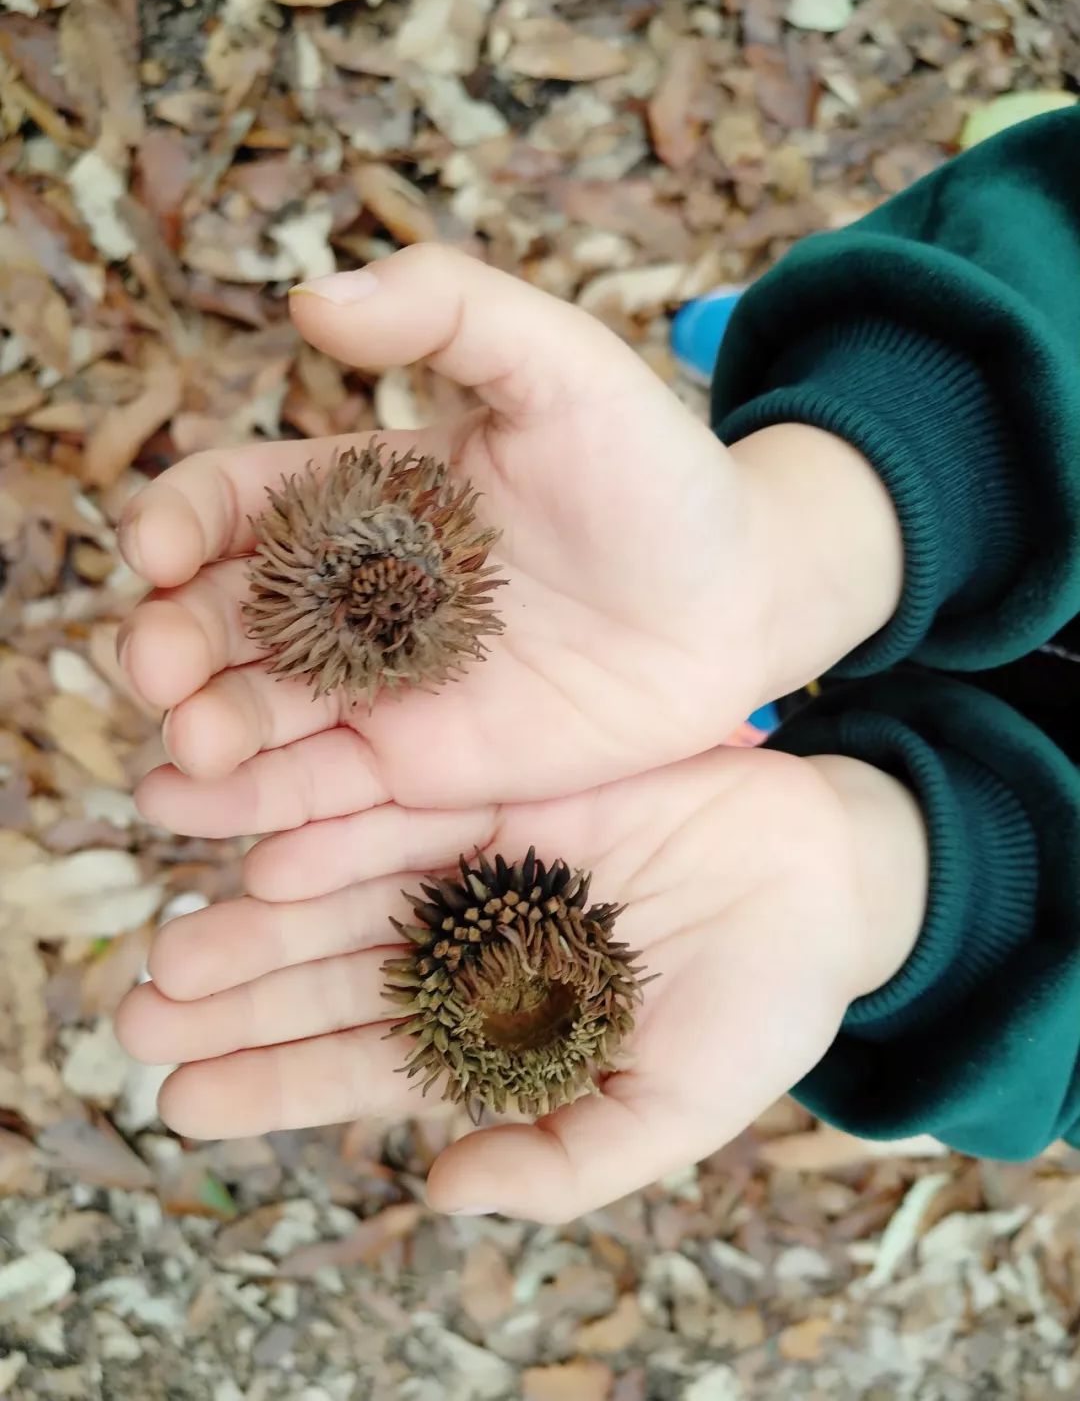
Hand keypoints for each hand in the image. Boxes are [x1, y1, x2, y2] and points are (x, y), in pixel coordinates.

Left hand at [115, 746, 924, 1222]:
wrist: (835, 875)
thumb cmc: (768, 1003)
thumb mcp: (677, 1106)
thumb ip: (567, 1160)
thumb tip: (440, 1195)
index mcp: (501, 1029)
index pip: (364, 1064)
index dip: (273, 1085)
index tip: (183, 1101)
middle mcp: (473, 944)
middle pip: (331, 975)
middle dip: (237, 999)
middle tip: (141, 1013)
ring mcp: (485, 864)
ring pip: (348, 895)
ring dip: (258, 921)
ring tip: (171, 951)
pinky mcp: (509, 790)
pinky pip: (411, 813)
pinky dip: (341, 836)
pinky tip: (267, 859)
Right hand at [117, 245, 901, 836]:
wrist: (740, 601)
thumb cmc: (657, 473)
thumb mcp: (563, 364)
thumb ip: (450, 311)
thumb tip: (310, 296)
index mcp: (363, 496)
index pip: (235, 505)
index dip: (179, 523)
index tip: (152, 548)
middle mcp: (354, 594)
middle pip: (224, 618)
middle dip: (173, 641)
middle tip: (160, 669)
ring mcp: (385, 687)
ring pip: (259, 713)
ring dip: (204, 734)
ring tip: (188, 759)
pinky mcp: (424, 767)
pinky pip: (326, 793)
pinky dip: (265, 808)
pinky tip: (211, 818)